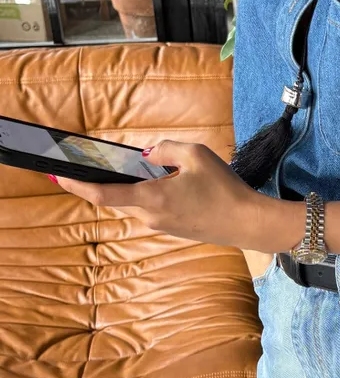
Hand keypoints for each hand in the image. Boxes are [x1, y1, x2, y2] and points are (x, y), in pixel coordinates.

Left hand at [52, 139, 261, 247]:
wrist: (246, 223)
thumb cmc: (224, 188)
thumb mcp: (196, 154)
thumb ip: (165, 149)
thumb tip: (147, 155)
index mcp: (151, 198)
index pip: (103, 194)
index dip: (76, 185)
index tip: (56, 175)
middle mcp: (150, 216)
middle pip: (116, 197)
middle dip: (102, 181)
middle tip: (85, 165)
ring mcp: (160, 226)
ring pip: (134, 202)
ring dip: (131, 186)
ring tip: (135, 169)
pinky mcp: (172, 229)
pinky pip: (150, 207)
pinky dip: (148, 194)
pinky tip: (164, 183)